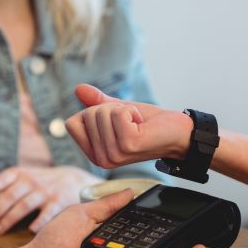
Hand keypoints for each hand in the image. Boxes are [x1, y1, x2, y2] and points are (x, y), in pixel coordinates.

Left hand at [0, 165, 102, 234]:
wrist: (76, 180)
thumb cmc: (42, 181)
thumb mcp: (23, 175)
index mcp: (22, 174)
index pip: (6, 177)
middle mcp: (33, 181)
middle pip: (11, 195)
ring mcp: (47, 191)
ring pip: (25, 205)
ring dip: (9, 219)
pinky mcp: (59, 202)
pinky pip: (48, 213)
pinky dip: (39, 221)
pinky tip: (30, 231)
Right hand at [65, 84, 192, 168]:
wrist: (177, 132)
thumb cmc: (148, 124)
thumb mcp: (117, 111)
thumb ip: (97, 103)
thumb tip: (78, 89)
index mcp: (93, 154)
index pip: (71, 123)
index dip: (93, 113)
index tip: (114, 121)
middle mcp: (100, 159)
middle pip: (88, 114)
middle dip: (110, 110)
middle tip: (130, 122)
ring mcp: (113, 154)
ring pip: (103, 112)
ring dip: (123, 110)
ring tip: (136, 124)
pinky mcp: (128, 145)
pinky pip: (119, 113)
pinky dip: (132, 111)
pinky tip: (141, 124)